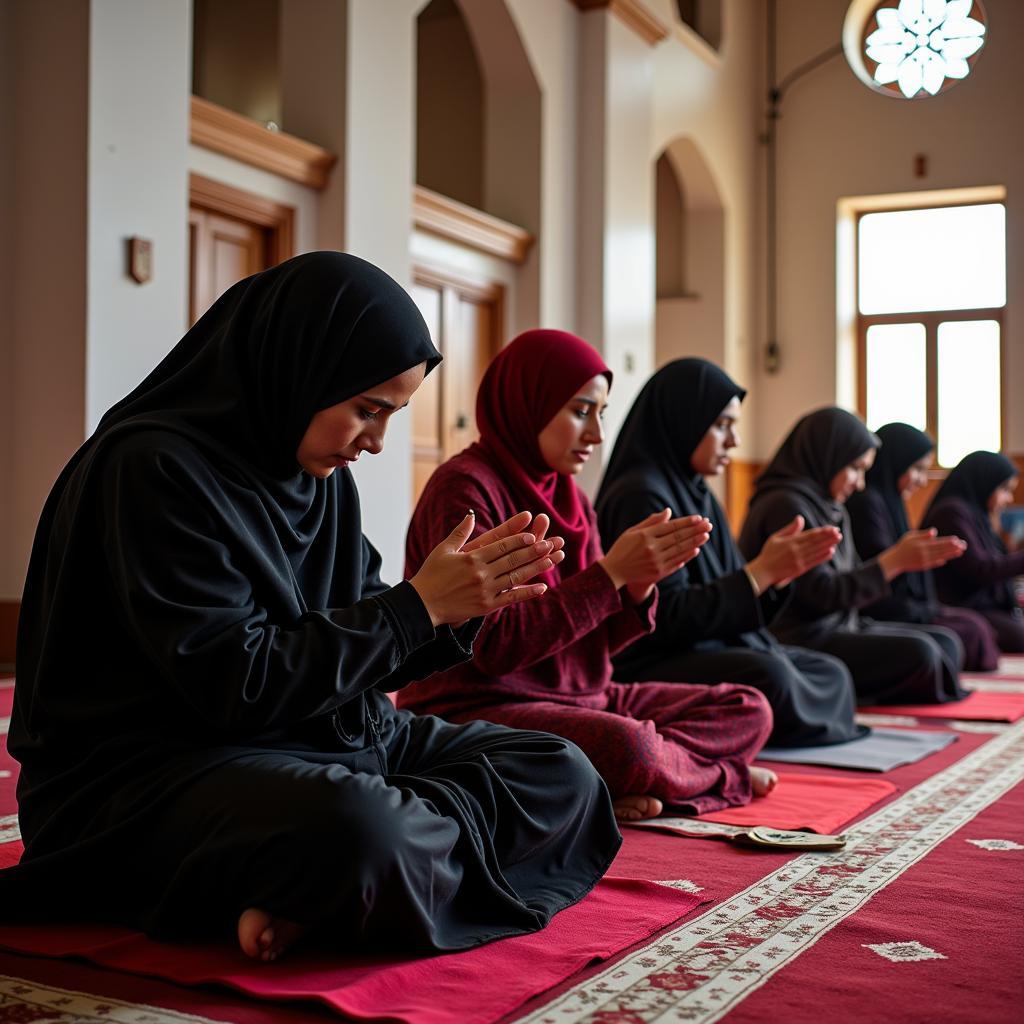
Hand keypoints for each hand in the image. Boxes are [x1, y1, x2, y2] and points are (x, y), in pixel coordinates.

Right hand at [409, 511, 563, 626]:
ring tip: (551, 560)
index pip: (500, 546)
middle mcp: (481, 574)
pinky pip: (511, 598)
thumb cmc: (431, 574)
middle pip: (512, 560)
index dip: (518, 540)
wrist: (422, 604)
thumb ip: (460, 532)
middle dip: (533, 551)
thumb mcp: (444, 550)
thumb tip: (471, 514)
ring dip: (535, 568)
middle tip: (550, 543)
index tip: (533, 535)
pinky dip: (527, 593)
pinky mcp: (486, 606)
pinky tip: (542, 587)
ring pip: (515, 578)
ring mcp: (485, 591)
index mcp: (472, 558)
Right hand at [599, 509, 710, 602]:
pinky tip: (696, 549)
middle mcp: (651, 548)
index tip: (698, 518)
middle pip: (678, 537)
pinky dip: (686, 556)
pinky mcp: (658, 573)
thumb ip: (651, 521)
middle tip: (708, 524)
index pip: (670, 527)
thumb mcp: (632, 531)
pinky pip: (676, 562)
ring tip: (706, 535)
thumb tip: (668, 511)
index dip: (686, 522)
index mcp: (644, 535)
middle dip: (695, 530)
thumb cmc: (623, 548)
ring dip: (695, 542)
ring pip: (679, 549)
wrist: (614, 572)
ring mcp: (656, 561)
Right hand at [746, 515, 840, 590]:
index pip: (810, 536)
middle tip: (838, 533)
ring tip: (837, 540)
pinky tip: (830, 552)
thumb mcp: (775, 537)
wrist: (763, 571)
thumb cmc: (769, 553)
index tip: (832, 528)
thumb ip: (789, 529)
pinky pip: (814, 562)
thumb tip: (800, 518)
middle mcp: (795, 551)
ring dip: (828, 545)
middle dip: (828, 537)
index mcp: (790, 542)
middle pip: (815, 543)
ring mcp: (798, 561)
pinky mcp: (800, 569)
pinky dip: (823, 557)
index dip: (822, 532)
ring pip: (816, 552)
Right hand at [877, 528, 966, 581]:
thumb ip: (923, 534)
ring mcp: (924, 560)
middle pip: (942, 549)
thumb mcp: (910, 536)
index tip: (957, 540)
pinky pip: (935, 563)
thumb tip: (935, 531)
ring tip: (960, 552)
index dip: (949, 541)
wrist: (895, 560)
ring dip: (951, 554)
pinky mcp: (923, 566)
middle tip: (964, 545)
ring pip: (941, 556)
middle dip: (954, 547)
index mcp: (922, 544)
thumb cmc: (903, 546)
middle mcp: (924, 553)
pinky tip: (947, 559)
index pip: (939, 542)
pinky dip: (941, 560)